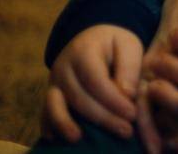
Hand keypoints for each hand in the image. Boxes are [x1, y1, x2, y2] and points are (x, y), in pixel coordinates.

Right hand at [41, 24, 142, 142]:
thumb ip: (129, 68)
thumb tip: (127, 95)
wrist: (91, 38)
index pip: (96, 81)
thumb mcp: (128, 46)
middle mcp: (63, 68)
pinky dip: (50, 126)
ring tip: (79, 139)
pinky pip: (45, 112)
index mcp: (84, 51)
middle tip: (126, 131)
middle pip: (79, 97)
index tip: (132, 114)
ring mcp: (53, 82)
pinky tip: (55, 139)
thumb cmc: (114, 44)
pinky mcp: (50, 95)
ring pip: (54, 106)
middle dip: (103, 117)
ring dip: (66, 124)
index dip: (114, 101)